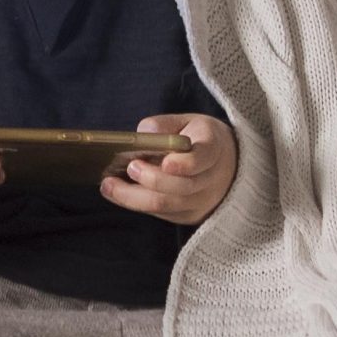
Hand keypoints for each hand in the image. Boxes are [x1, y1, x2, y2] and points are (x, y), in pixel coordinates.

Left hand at [101, 114, 236, 225]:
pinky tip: (118, 193)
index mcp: (213, 148)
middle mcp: (211, 179)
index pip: (202, 159)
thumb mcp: (188, 122)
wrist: (228, 165)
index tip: (165, 162)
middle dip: (151, 179)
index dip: (184, 164)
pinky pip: (161, 213)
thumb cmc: (199, 139)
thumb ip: (164, 125)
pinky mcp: (190, 215)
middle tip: (129, 168)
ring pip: (167, 205)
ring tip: (109, 185)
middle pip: (181, 187)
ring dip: (134, 197)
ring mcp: (202, 201)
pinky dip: (137, 204)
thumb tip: (142, 135)